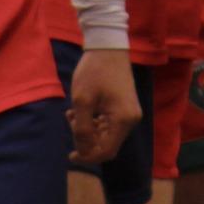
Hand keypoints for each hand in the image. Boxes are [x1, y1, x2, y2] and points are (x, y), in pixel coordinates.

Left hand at [69, 47, 140, 163]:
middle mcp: (132, 119)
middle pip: (108, 144)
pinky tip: (81, 113)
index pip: (106, 151)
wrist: (108, 47)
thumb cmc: (93, 71)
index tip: (71, 154)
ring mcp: (131, 113)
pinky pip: (111, 125)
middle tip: (71, 123)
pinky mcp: (127, 107)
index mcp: (123, 119)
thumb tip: (83, 152)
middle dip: (87, 141)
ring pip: (108, 135)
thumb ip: (82, 129)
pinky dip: (96, 123)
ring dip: (89, 131)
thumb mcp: (82, 101)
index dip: (88, 156)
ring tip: (72, 116)